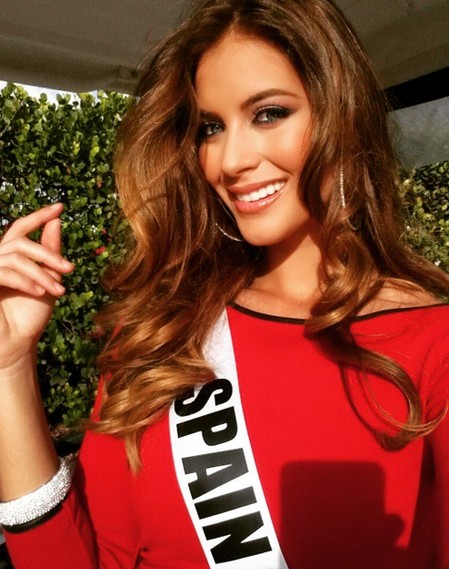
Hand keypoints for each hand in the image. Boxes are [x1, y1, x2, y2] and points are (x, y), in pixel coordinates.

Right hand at [0, 203, 73, 369]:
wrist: (17, 344)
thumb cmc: (30, 314)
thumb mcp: (48, 280)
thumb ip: (50, 252)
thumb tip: (56, 221)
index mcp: (11, 257)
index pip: (20, 228)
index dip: (38, 216)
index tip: (60, 207)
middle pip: (20, 241)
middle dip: (48, 254)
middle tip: (70, 269)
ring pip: (16, 258)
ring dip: (42, 274)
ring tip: (59, 291)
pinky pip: (4, 272)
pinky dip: (25, 281)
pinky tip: (41, 293)